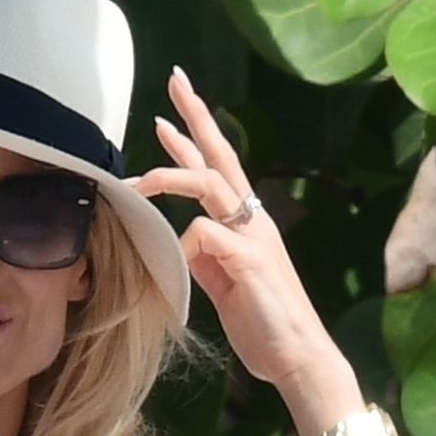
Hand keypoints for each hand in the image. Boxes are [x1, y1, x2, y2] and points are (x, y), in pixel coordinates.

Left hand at [129, 65, 338, 389]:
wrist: (296, 357)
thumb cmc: (263, 325)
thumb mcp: (225, 286)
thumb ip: (205, 259)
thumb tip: (179, 244)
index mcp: (247, 223)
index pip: (218, 167)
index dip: (194, 137)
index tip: (169, 111)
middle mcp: (254, 220)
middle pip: (222, 155)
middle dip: (196, 115)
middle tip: (175, 78)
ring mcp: (254, 236)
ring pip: (210, 183)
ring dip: (171, 174)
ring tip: (138, 181)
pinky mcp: (250, 258)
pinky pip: (203, 233)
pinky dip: (181, 245)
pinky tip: (176, 264)